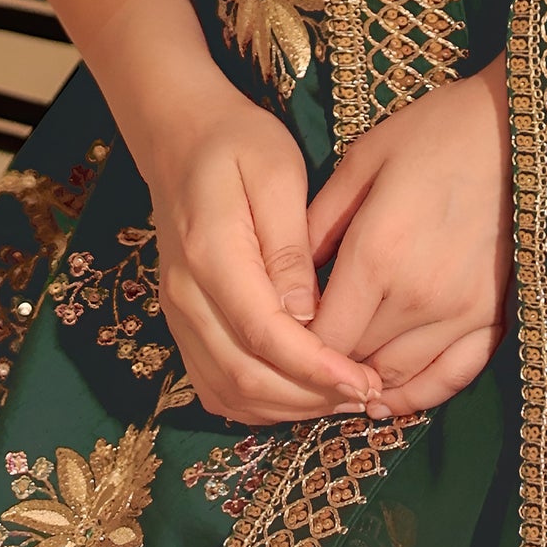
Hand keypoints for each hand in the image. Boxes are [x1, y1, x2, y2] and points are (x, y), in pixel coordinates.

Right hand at [133, 65, 384, 425]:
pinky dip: (258, 404)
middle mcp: (186, 296)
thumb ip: (289, 244)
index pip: (266, 334)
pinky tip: (301, 393)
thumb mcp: (277, 170)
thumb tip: (309, 315)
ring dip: (288, 409)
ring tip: (343, 397)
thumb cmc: (237, 143)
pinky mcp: (183, 322)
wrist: (180, 136)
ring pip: (228, 393)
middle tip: (367, 394)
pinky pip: (215, 384)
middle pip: (245, 378)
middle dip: (311, 399)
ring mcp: (178, 314)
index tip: (366, 380)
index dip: (318, 368)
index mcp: (211, 254)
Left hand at [304, 56, 512, 417]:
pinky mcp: (493, 317)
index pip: (323, 338)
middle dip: (328, 363)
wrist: (510, 127)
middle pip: (356, 360)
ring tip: (341, 376)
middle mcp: (417, 295)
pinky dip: (419, 395)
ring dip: (367, 379)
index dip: (297, 348)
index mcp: (376, 254)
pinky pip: (452, 377)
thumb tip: (288, 279)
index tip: (284, 338)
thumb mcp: (361, 162)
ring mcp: (461, 312)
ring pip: (398, 375)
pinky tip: (391, 398)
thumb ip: (319, 223)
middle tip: (307, 357)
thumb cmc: (431, 133)